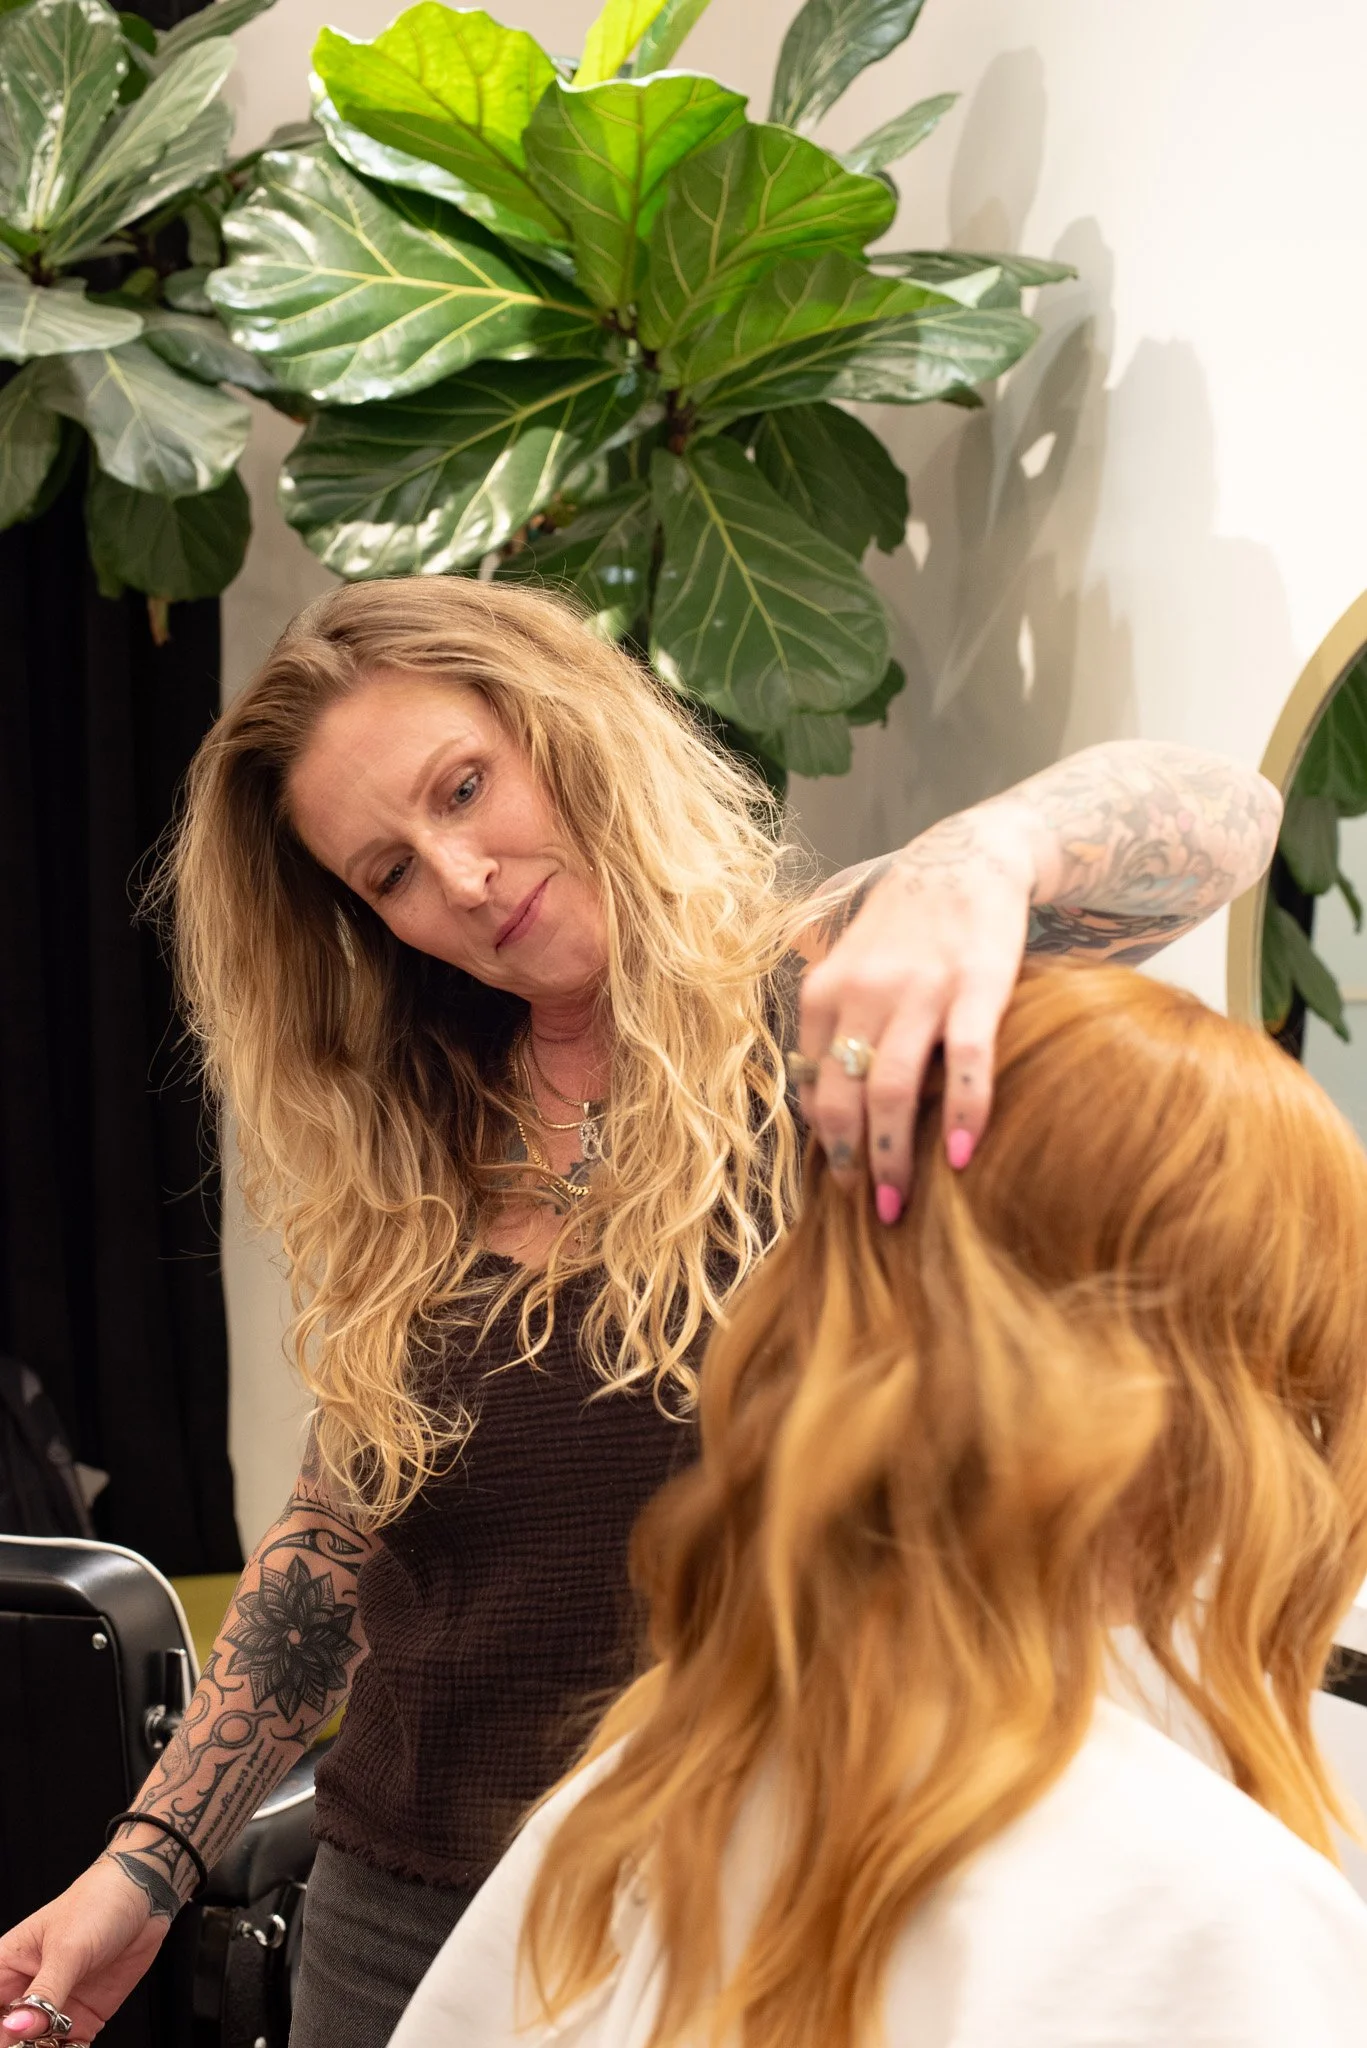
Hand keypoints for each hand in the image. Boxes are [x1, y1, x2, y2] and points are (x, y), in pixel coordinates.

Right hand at [0, 1857, 173, 2042]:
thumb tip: (15, 2028)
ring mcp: (54, 2008)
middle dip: (15, 2045)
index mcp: (8, 1967)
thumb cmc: (98, 1904)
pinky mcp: (82, 2018)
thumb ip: (44, 1992)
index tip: (9, 2037)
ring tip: (53, 2047)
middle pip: (7, 2034)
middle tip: (35, 2045)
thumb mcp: (68, 1948)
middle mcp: (27, 1991)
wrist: (145, 1898)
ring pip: (34, 2046)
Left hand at [797, 803, 1036, 1216]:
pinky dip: (963, 1112)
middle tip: (869, 1207)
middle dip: (850, 1161)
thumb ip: (834, 1022)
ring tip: (901, 1201)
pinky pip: (966, 1061)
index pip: (810, 1081)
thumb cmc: (906, 926)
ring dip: (893, 1154)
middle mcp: (863, 991)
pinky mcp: (977, 986)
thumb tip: (821, 1100)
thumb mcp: (850, 964)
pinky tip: (963, 1155)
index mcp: (824, 990)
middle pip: (842, 1095)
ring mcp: (921, 989)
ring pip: (892, 1088)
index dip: (821, 1138)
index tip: (839, 1178)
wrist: (968, 858)